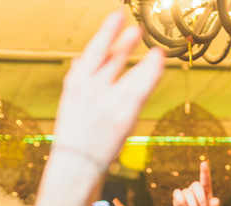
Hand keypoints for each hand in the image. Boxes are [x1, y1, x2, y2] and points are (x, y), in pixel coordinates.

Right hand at [51, 12, 164, 169]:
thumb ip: (78, 79)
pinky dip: (151, 73)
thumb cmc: (75, 135)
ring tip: (156, 48)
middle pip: (112, 58)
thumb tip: (80, 60)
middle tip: (138, 27)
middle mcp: (91, 87)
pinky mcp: (124, 115)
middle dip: (125, 41)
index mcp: (76, 82)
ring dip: (144, 59)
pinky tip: (160, 61)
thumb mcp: (70, 103)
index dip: (107, 31)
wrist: (76, 165)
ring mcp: (108, 101)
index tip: (117, 15)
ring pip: (131, 72)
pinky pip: (141, 88)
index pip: (94, 51)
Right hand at [173, 161, 219, 205]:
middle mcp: (195, 189)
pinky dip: (181, 200)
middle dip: (200, 198)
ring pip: (188, 193)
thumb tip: (216, 201)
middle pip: (197, 185)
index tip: (204, 163)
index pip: (205, 179)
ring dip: (193, 205)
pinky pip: (177, 194)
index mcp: (206, 190)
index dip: (204, 171)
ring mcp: (186, 192)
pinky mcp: (177, 196)